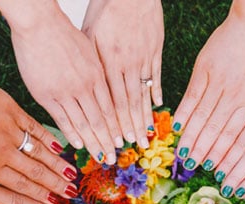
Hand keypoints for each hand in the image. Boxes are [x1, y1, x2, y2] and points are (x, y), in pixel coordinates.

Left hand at [0, 71, 77, 198]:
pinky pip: (35, 128)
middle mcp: (0, 153)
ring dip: (56, 166)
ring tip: (72, 177)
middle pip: (33, 174)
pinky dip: (48, 139)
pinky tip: (59, 148)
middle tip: (70, 195)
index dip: (37, 198)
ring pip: (38, 153)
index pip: (17, 188)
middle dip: (54, 186)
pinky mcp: (12, 112)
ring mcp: (8, 131)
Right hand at [1, 2, 120, 163]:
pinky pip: (63, 119)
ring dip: (93, 143)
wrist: (39, 24)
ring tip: (100, 157)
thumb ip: (95, 73)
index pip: (111, 108)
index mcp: (97, 75)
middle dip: (107, 142)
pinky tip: (78, 146)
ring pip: (84, 123)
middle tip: (113, 158)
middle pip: (101, 120)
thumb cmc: (62, 35)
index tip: (122, 141)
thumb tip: (102, 88)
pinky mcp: (47, 95)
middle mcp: (85, 86)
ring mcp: (66, 92)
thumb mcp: (88, 52)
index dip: (117, 127)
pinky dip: (72, 133)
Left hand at [82, 0, 163, 148]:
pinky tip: (157, 106)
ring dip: (143, 117)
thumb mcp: (89, 37)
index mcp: (108, 63)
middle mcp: (127, 64)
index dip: (113, 124)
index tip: (115, 142)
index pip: (110, 102)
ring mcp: (144, 58)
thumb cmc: (104, 9)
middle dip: (130, 129)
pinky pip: (156, 75)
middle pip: (128, 104)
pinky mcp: (155, 49)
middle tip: (133, 149)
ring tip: (146, 136)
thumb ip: (90, 65)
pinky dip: (156, 92)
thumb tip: (86, 90)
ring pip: (143, 93)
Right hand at [173, 11, 244, 182]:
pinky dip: (184, 113)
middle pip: (217, 131)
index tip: (214, 171)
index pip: (235, 135)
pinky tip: (177, 128)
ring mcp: (219, 82)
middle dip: (204, 153)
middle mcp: (236, 95)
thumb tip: (242, 130)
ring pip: (203, 117)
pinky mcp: (205, 69)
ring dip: (192, 138)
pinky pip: (192, 96)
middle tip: (192, 170)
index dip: (223, 155)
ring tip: (182, 156)